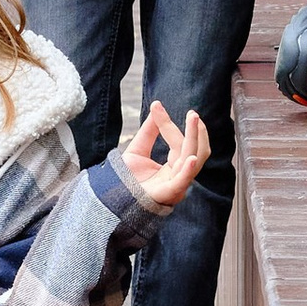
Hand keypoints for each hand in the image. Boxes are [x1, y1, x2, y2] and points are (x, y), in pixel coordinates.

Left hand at [118, 100, 212, 216]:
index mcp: (174, 167)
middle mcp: (178, 176)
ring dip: (194, 139)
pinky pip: (182, 182)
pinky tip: (192, 157)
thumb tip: (157, 107)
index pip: (178, 142)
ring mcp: (175, 185)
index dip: (168, 124)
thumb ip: (148, 132)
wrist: (110, 200)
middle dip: (195, 132)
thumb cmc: (125, 181)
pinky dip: (189, 170)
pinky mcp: (167, 194)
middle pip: (195, 150)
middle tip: (193, 113)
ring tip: (193, 119)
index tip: (155, 106)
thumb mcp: (137, 151)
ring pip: (192, 160)